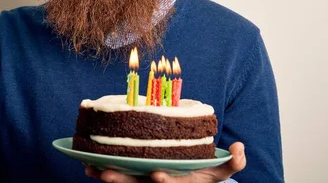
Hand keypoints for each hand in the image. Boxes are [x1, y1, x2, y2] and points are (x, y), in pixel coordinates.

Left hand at [84, 142, 245, 182]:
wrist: (190, 182)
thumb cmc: (203, 176)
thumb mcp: (221, 172)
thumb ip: (233, 162)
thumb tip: (240, 147)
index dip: (165, 182)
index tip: (158, 175)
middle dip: (124, 181)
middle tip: (108, 175)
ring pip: (124, 182)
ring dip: (107, 176)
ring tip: (90, 168)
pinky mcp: (133, 177)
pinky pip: (116, 175)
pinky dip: (101, 171)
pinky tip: (88, 164)